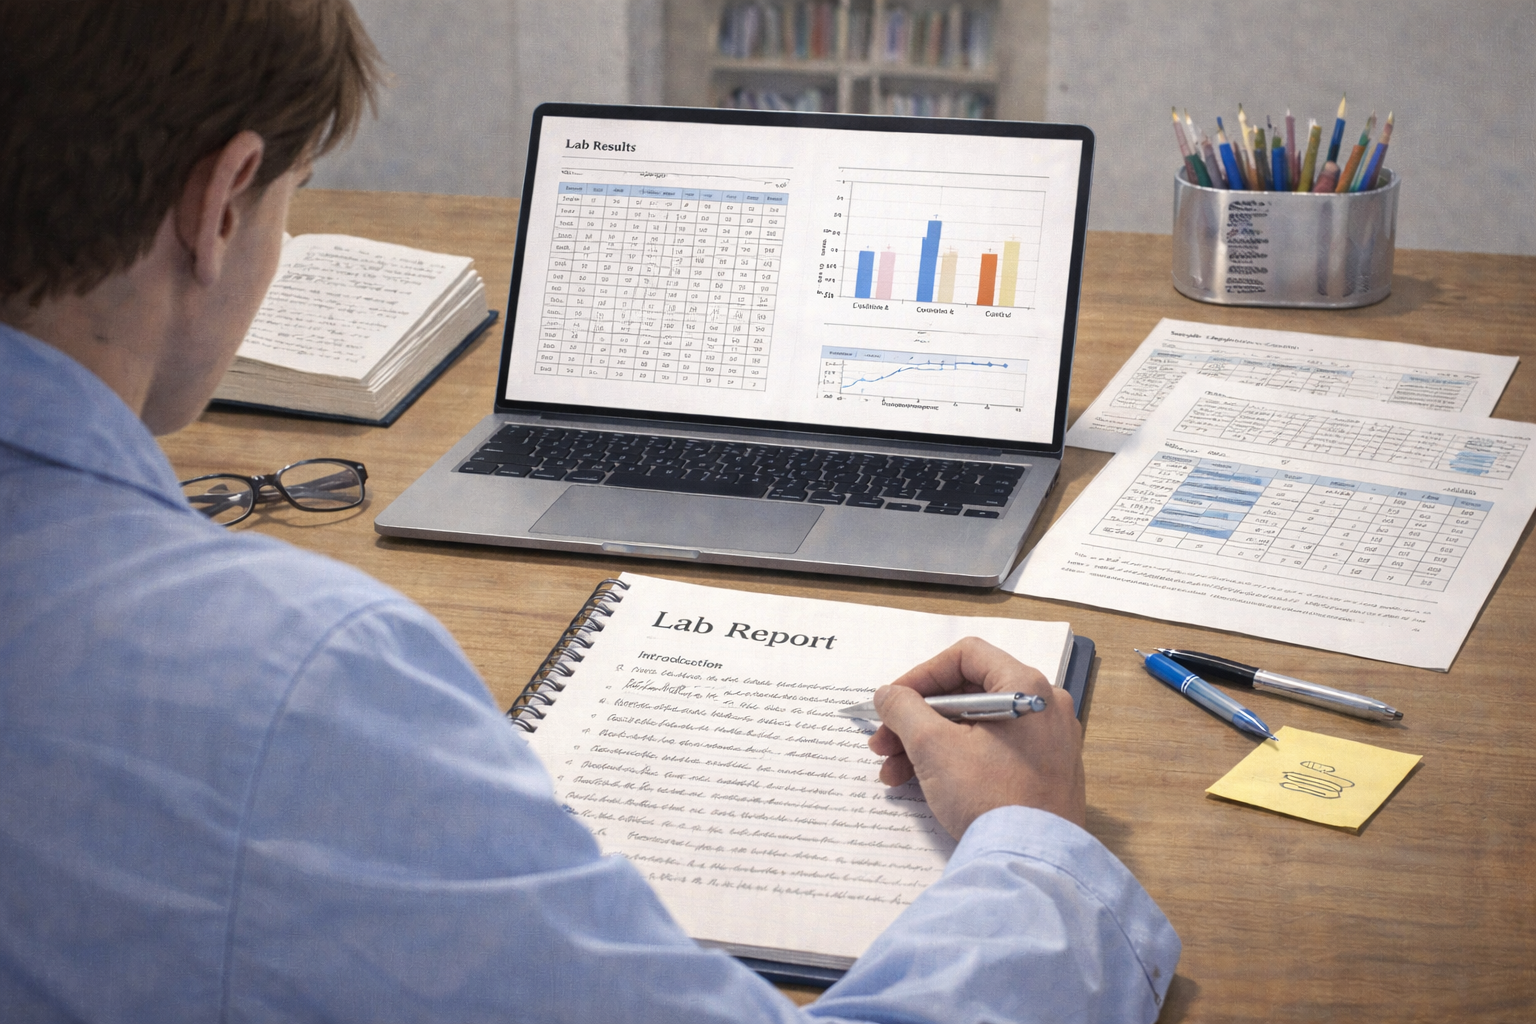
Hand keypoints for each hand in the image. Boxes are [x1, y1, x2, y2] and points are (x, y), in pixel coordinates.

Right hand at [868, 637, 1086, 837]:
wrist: (1033, 863)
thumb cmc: (992, 799)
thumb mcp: (934, 748)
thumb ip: (904, 710)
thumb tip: (888, 695)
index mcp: (1026, 686)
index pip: (965, 656)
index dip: (921, 675)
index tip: (893, 703)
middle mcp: (1045, 706)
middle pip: (968, 694)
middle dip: (917, 719)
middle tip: (883, 743)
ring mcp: (1050, 741)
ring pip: (977, 727)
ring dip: (930, 743)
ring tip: (894, 774)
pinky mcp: (1046, 772)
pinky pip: (994, 752)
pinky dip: (958, 760)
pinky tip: (925, 784)